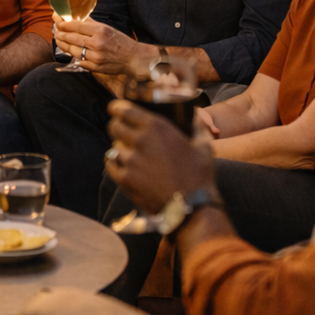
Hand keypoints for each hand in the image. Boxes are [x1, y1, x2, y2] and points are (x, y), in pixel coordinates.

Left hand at [52, 16, 141, 73]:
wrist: (133, 58)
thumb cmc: (121, 42)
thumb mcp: (107, 28)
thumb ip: (90, 23)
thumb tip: (75, 17)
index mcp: (100, 31)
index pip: (76, 25)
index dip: (63, 23)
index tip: (57, 21)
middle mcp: (96, 43)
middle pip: (72, 38)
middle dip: (61, 34)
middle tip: (56, 31)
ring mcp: (95, 57)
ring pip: (72, 50)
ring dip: (64, 45)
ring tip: (60, 41)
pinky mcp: (95, 67)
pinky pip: (79, 61)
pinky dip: (74, 56)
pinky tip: (70, 51)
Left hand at [105, 99, 214, 213]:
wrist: (192, 207)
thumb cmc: (199, 175)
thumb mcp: (204, 146)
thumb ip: (197, 126)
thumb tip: (196, 114)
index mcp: (157, 127)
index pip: (124, 109)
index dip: (116, 108)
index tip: (116, 109)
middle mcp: (140, 140)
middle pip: (114, 126)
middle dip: (117, 127)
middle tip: (124, 132)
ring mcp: (130, 160)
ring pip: (114, 147)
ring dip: (121, 148)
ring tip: (131, 154)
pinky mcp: (125, 179)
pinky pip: (111, 165)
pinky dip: (115, 164)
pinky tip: (124, 166)